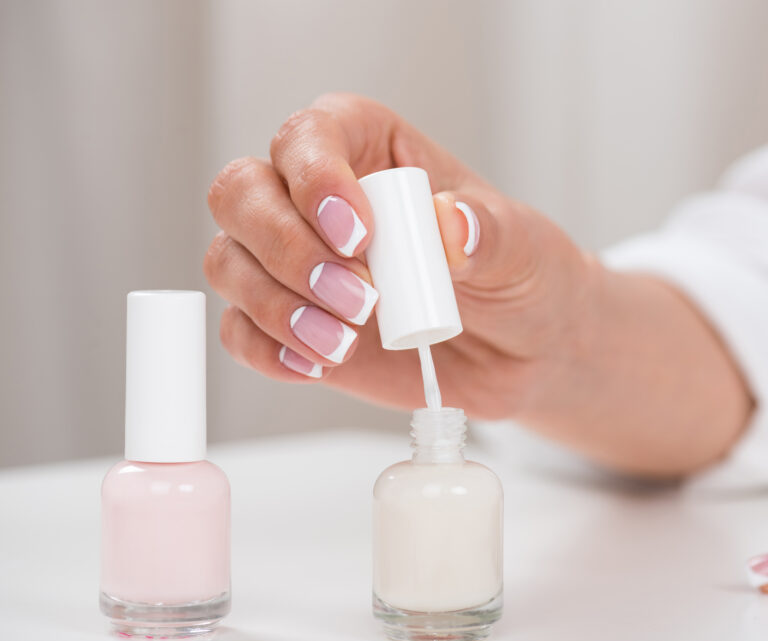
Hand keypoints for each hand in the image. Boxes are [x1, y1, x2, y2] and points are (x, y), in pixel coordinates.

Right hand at [205, 93, 750, 477]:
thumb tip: (450, 224)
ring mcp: (295, 264)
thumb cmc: (522, 277)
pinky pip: (241, 332)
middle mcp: (315, 199)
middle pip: (241, 195)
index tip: (360, 233)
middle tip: (360, 298)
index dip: (316, 178)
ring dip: (278, 306)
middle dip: (288, 249)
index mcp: (369, 149)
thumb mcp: (524, 248)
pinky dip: (268, 350)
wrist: (524, 352)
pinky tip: (318, 363)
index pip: (308, 136)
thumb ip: (489, 230)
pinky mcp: (291, 325)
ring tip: (347, 341)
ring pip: (230, 263)